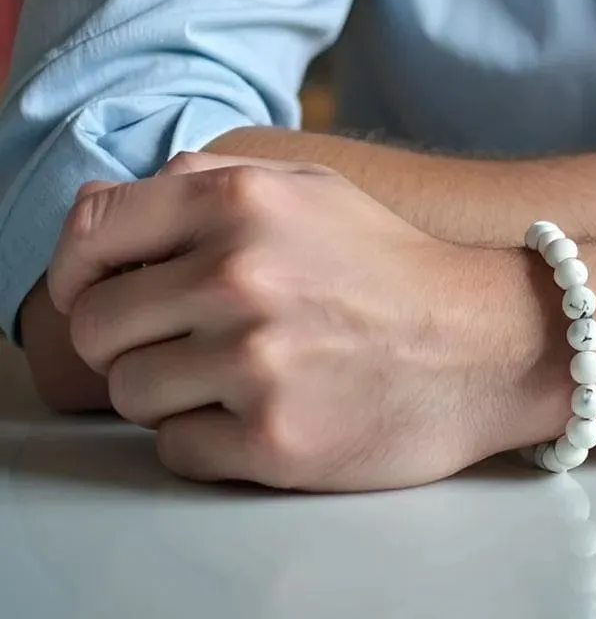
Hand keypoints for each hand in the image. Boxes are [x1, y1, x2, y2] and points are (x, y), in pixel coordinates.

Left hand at [47, 153, 540, 491]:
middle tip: (185, 340)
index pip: (91, 232)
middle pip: (98, 325)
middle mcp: (241, 276)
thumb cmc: (389, 265)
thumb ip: (204, 181)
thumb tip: (98, 211)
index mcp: (243, 202)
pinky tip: (262, 411)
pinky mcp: (273, 441)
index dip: (77, 269)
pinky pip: (175, 449)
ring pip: (130, 394)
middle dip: (129, 337)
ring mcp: (256, 363)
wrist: (484, 341)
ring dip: (170, 391)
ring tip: (236, 375)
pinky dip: (206, 437)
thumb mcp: (310, 189)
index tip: (92, 291)